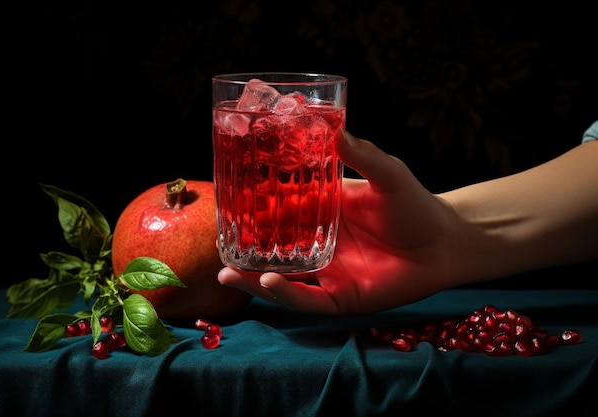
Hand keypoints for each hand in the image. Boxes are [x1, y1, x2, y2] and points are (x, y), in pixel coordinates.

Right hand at [218, 130, 456, 314]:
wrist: (444, 242)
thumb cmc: (414, 204)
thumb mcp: (387, 174)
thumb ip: (364, 155)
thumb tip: (338, 129)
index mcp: (321, 212)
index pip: (279, 210)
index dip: (254, 207)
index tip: (228, 199)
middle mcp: (318, 244)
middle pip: (272, 249)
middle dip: (244, 248)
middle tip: (217, 239)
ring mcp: (328, 273)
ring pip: (282, 280)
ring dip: (253, 278)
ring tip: (226, 270)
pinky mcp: (341, 298)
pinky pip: (308, 300)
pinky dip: (286, 295)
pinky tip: (268, 283)